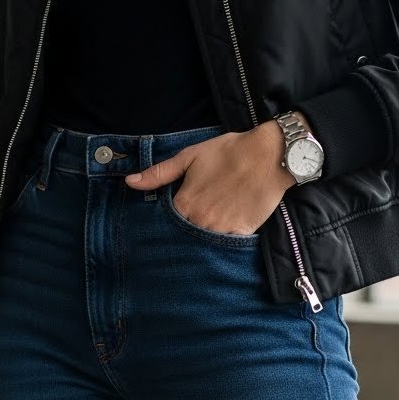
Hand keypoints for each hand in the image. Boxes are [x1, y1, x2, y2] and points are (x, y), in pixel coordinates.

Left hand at [123, 116, 307, 233]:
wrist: (268, 155)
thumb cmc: (228, 151)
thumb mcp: (189, 156)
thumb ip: (159, 173)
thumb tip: (130, 183)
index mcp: (185, 203)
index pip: (166, 224)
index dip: (166, 224)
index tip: (165, 226)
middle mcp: (200, 220)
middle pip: (185, 236)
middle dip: (183, 235)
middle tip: (186, 233)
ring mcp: (221, 229)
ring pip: (204, 244)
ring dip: (201, 242)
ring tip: (203, 237)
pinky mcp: (242, 233)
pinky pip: (227, 247)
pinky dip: (223, 245)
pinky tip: (222, 239)